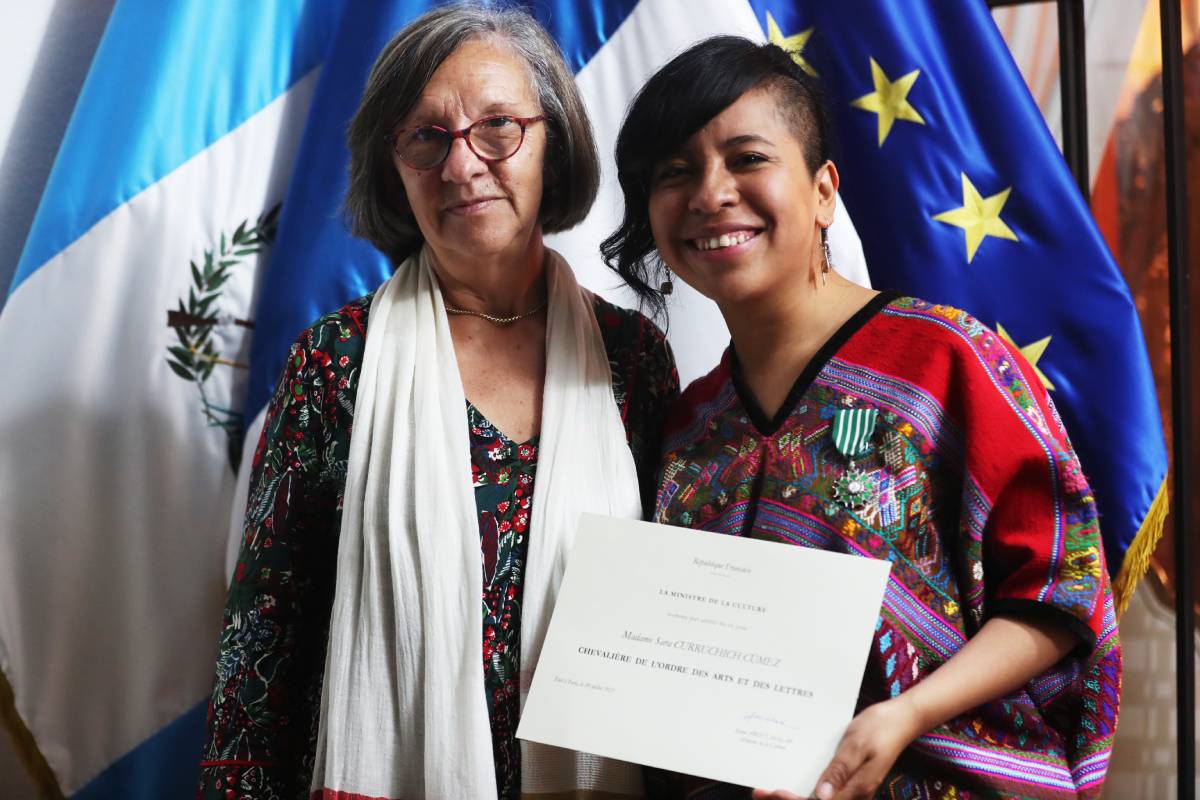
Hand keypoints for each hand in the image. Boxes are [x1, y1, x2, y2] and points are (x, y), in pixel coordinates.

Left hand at [749, 695, 924, 799]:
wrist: (901, 719)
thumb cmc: (880, 728)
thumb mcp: (857, 745)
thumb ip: (840, 771)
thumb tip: (820, 796)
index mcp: (856, 790)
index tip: (772, 790)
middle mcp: (852, 795)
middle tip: (759, 790)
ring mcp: (850, 789)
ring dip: (793, 796)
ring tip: (767, 788)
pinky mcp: (847, 782)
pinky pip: (822, 791)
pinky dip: (803, 787)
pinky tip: (788, 778)